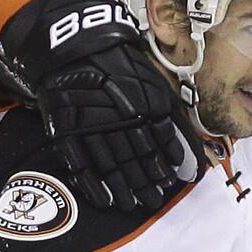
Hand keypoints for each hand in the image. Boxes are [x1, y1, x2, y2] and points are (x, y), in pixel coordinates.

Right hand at [0, 0, 200, 211]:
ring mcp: (90, 126)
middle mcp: (117, 118)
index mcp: (141, 105)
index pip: (157, 144)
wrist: (73, 47)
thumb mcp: (151, 83)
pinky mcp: (67, 131)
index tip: (172, 181)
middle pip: (135, 160)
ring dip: (125, 188)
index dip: (164, 166)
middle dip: (147, 183)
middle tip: (154, 199)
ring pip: (111, 166)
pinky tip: (106, 200)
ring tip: (135, 205)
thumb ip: (168, 117)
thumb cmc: (119, 65)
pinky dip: (94, 186)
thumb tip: (184, 153)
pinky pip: (82, 165)